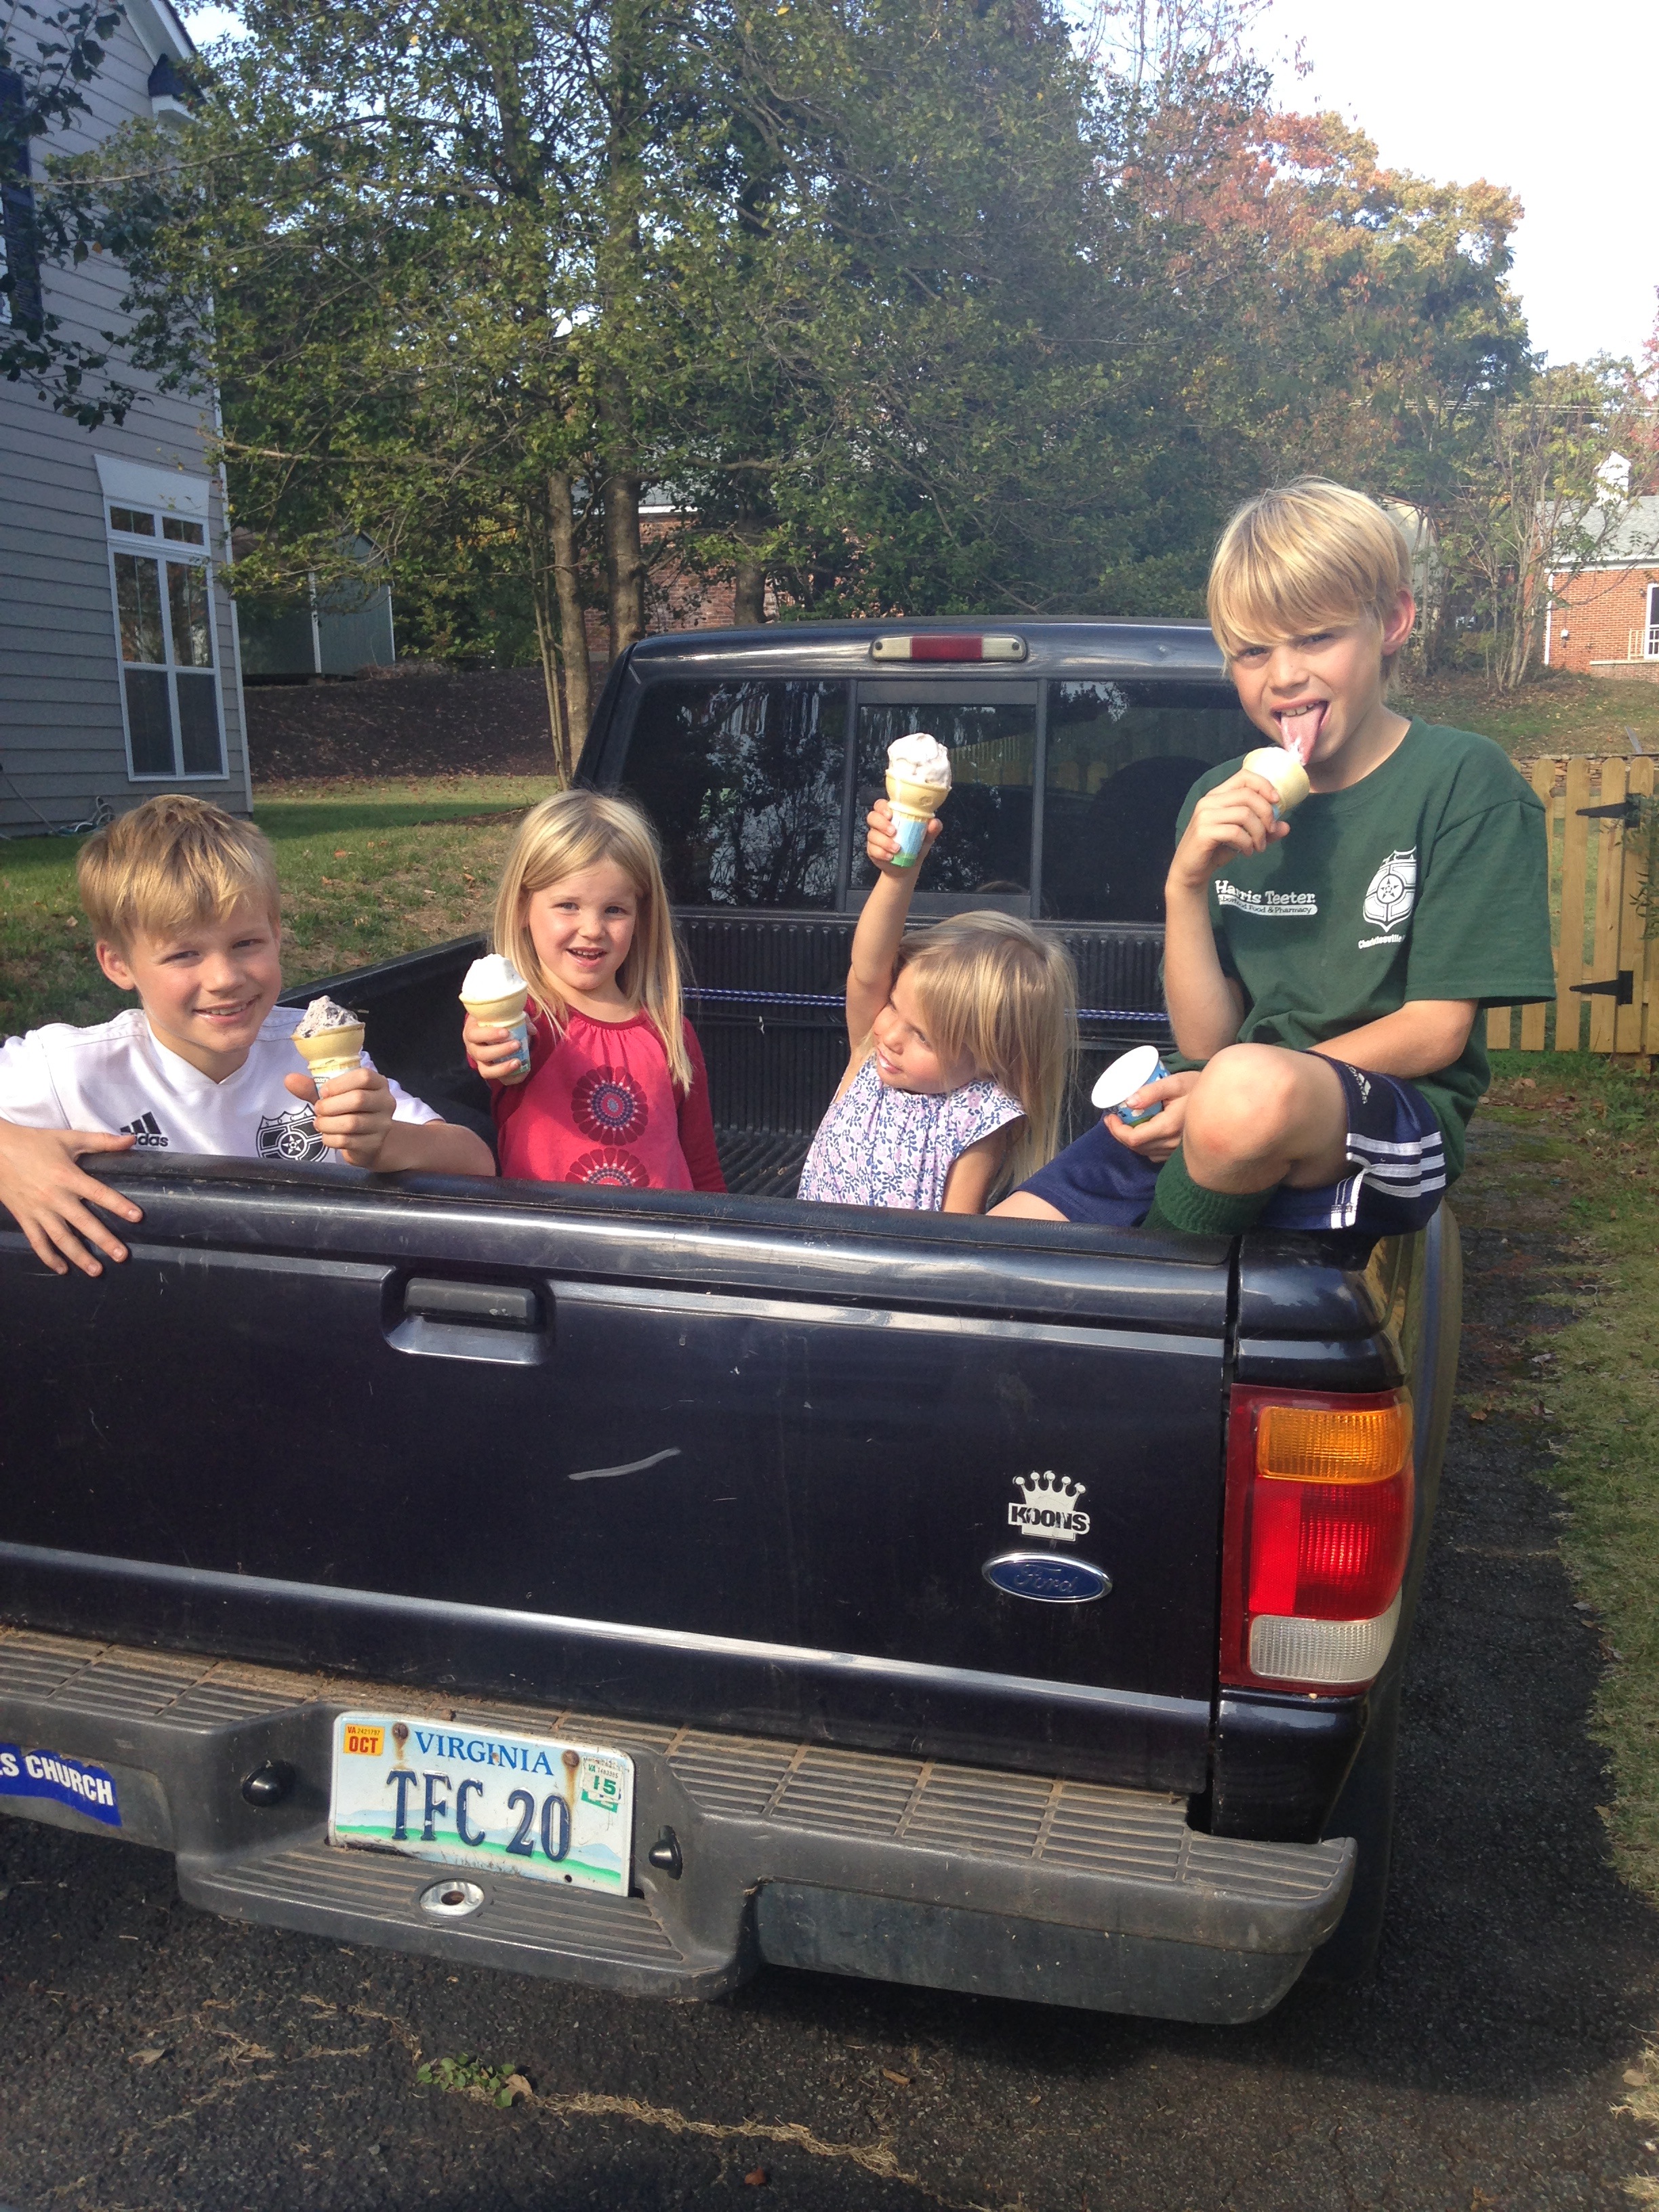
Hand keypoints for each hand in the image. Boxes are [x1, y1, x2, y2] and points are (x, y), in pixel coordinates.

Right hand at [0, 1121, 141, 1275]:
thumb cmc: (34, 1142)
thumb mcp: (68, 1138)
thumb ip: (101, 1141)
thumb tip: (132, 1140)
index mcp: (68, 1177)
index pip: (99, 1193)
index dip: (119, 1205)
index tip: (137, 1217)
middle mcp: (55, 1197)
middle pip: (83, 1223)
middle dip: (104, 1241)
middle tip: (122, 1256)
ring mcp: (38, 1211)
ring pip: (61, 1238)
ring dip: (79, 1256)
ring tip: (96, 1271)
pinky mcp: (24, 1218)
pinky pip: (37, 1242)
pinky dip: (48, 1257)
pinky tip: (61, 1269)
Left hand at [284, 1066, 395, 1168]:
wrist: (367, 1142)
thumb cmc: (350, 1112)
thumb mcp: (334, 1096)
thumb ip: (312, 1088)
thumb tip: (289, 1079)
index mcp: (378, 1084)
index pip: (364, 1077)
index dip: (339, 1084)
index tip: (323, 1092)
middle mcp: (385, 1102)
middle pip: (358, 1099)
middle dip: (330, 1105)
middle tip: (318, 1110)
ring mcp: (382, 1125)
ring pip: (351, 1123)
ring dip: (327, 1123)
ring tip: (319, 1123)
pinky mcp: (374, 1144)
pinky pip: (347, 1141)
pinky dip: (329, 1138)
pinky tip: (326, 1135)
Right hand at [463, 1010, 528, 1083]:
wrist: (493, 1032)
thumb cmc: (497, 1021)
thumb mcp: (504, 1015)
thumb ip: (518, 1019)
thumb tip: (531, 1030)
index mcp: (472, 1031)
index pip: (474, 1034)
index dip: (488, 1035)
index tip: (506, 1032)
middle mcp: (472, 1048)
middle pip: (480, 1054)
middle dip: (500, 1050)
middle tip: (517, 1044)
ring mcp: (479, 1062)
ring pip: (486, 1070)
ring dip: (503, 1067)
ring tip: (518, 1061)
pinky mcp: (490, 1071)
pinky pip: (498, 1079)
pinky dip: (511, 1077)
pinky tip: (523, 1071)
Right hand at [866, 797, 940, 877]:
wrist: (908, 868)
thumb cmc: (915, 848)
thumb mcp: (926, 838)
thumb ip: (931, 830)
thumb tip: (934, 822)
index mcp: (893, 816)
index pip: (881, 805)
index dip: (882, 807)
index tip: (890, 814)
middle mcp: (881, 824)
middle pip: (872, 817)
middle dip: (881, 823)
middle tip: (893, 832)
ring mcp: (875, 837)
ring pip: (872, 834)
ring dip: (884, 841)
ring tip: (897, 849)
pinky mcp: (872, 850)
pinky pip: (872, 849)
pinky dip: (882, 853)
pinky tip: (890, 856)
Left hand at [1104, 1068, 1199, 1163]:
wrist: (1220, 1097)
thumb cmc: (1197, 1085)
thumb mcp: (1174, 1082)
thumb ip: (1151, 1092)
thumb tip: (1128, 1103)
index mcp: (1169, 1127)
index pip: (1134, 1138)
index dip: (1117, 1131)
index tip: (1110, 1117)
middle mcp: (1172, 1143)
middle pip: (1137, 1147)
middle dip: (1120, 1134)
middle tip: (1112, 1118)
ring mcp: (1177, 1150)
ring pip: (1145, 1152)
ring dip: (1130, 1140)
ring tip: (1123, 1123)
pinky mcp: (1180, 1151)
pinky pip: (1155, 1154)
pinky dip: (1144, 1145)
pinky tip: (1141, 1132)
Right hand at [1168, 769, 1285, 892]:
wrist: (1190, 871)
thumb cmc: (1216, 850)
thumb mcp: (1244, 838)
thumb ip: (1264, 830)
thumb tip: (1286, 826)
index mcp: (1218, 795)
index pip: (1244, 776)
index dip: (1264, 785)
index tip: (1277, 802)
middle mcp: (1209, 801)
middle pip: (1248, 795)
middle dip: (1267, 813)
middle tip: (1270, 832)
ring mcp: (1204, 815)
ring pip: (1244, 814)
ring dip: (1259, 833)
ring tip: (1259, 847)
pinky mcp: (1203, 832)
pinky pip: (1235, 832)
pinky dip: (1247, 843)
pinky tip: (1248, 852)